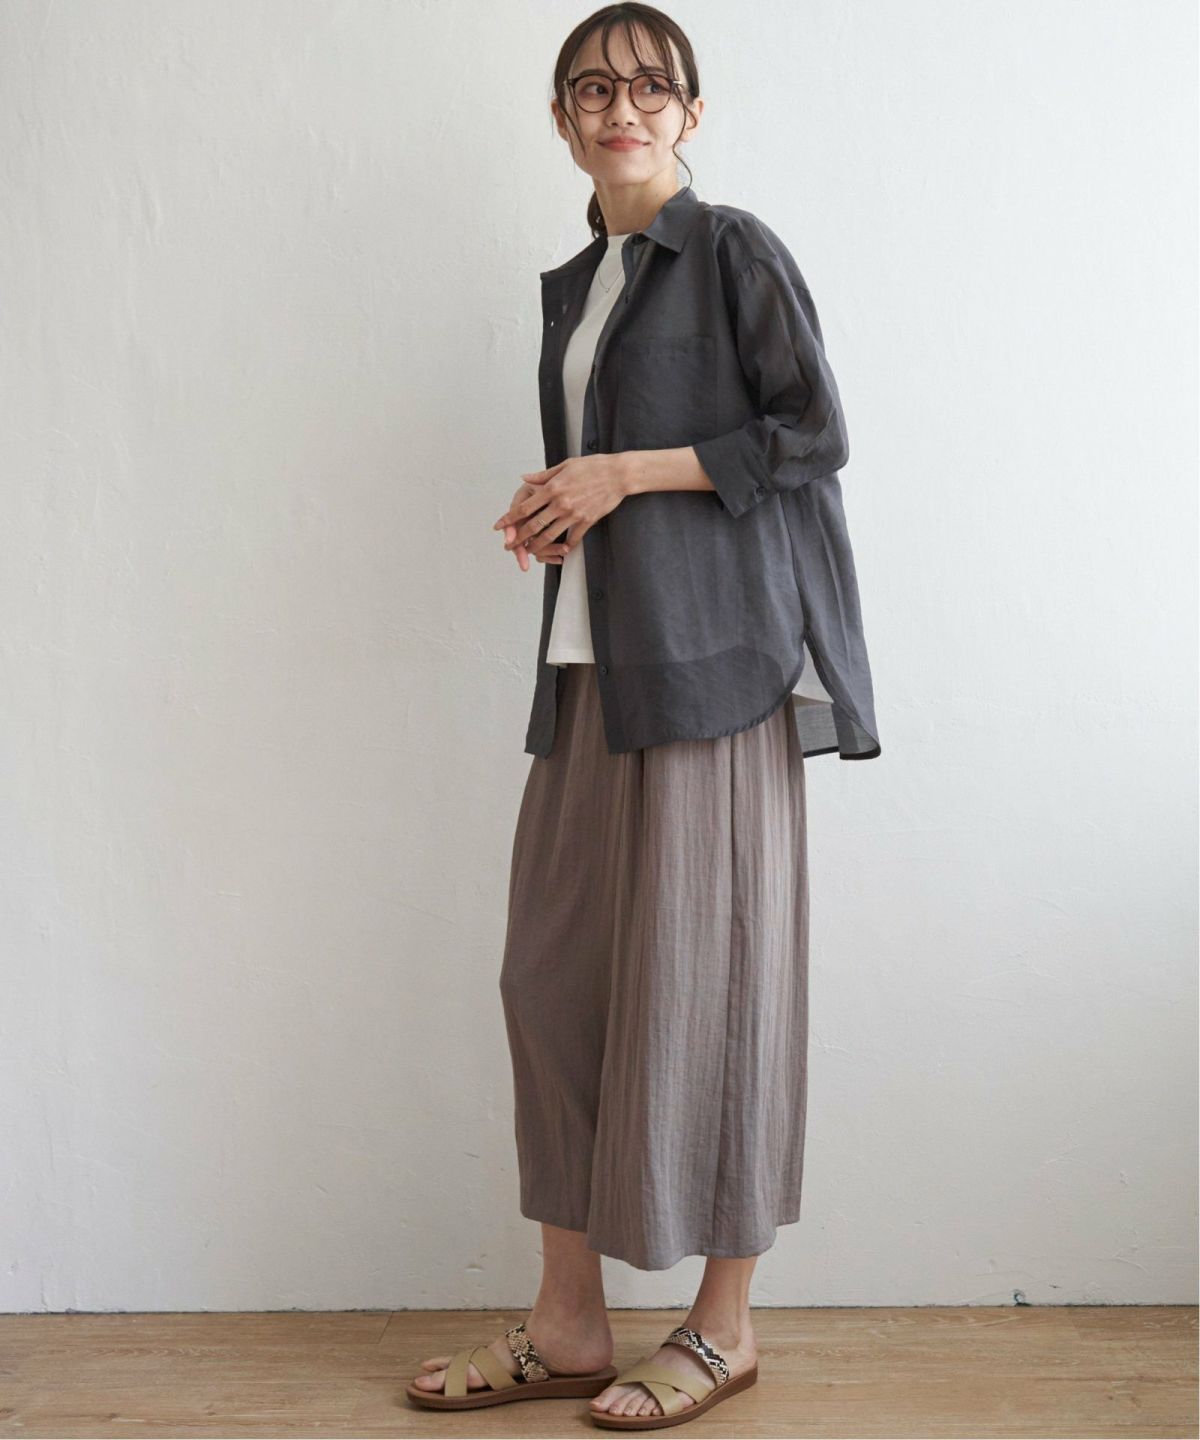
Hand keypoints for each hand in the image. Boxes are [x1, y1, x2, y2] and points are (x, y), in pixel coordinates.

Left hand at [493, 454, 629, 565]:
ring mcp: (573, 514)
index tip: (499, 526)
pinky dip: (565, 547)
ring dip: (538, 546)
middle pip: (533, 526)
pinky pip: (573, 539)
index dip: (509, 518)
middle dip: (519, 538)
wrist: (618, 474)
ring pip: (550, 536)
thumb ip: (542, 476)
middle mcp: (559, 503)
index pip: (524, 507)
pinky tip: (561, 551)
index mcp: (551, 488)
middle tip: (510, 546)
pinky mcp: (586, 521)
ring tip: (530, 552)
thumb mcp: (565, 466)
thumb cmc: (592, 466)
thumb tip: (525, 479)